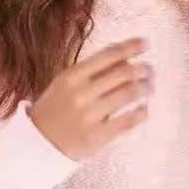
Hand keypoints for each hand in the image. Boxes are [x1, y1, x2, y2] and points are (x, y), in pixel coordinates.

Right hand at [28, 37, 153, 160]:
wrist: (38, 144)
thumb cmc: (54, 110)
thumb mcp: (64, 84)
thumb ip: (90, 71)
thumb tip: (124, 59)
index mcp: (72, 76)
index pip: (108, 55)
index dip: (131, 47)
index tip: (145, 44)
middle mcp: (82, 93)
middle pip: (123, 73)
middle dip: (142, 69)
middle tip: (150, 70)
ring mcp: (90, 115)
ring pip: (128, 94)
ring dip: (145, 88)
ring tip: (149, 87)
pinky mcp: (98, 136)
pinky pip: (128, 120)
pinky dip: (141, 113)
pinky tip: (144, 109)